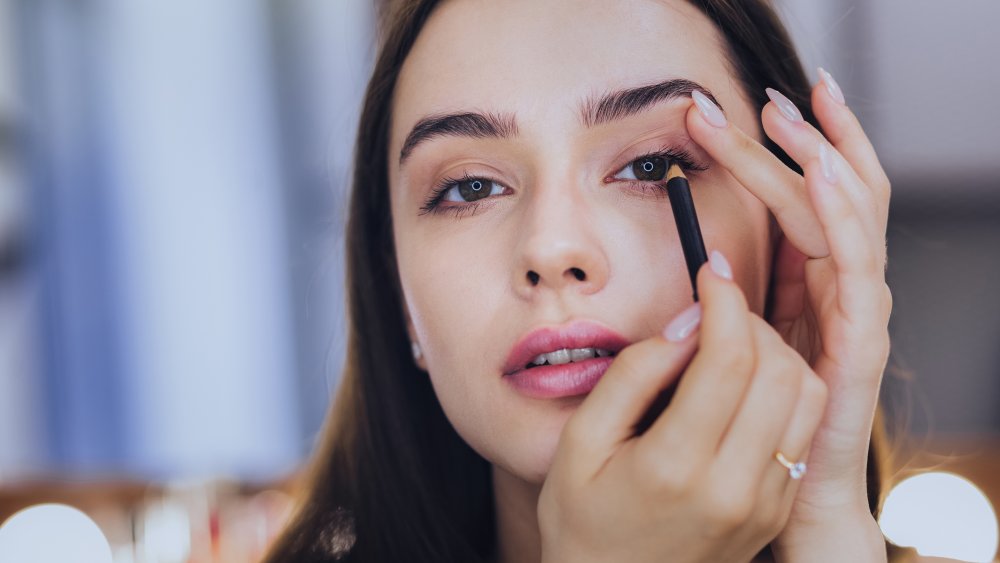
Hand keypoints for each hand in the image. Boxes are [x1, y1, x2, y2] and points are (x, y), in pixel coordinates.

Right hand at [537, 257, 827, 562]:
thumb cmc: (584, 520)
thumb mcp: (580, 442)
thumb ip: (633, 375)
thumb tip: (687, 325)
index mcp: (676, 467)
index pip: (730, 359)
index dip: (726, 301)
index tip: (711, 273)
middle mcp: (733, 487)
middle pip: (779, 370)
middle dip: (751, 320)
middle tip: (715, 310)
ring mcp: (763, 503)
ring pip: (807, 396)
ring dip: (776, 353)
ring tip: (731, 345)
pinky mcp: (777, 509)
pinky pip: (803, 429)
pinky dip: (784, 389)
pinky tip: (744, 384)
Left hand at [685, 70, 891, 558]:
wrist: (788, 492)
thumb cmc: (757, 414)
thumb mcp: (739, 340)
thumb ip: (736, 299)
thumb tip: (708, 253)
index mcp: (811, 282)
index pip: (803, 198)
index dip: (778, 152)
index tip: (738, 110)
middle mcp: (840, 287)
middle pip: (832, 194)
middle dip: (805, 140)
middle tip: (768, 96)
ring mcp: (856, 311)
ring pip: (851, 218)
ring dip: (824, 159)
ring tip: (798, 115)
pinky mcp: (860, 342)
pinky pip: (856, 270)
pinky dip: (842, 219)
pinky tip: (823, 177)